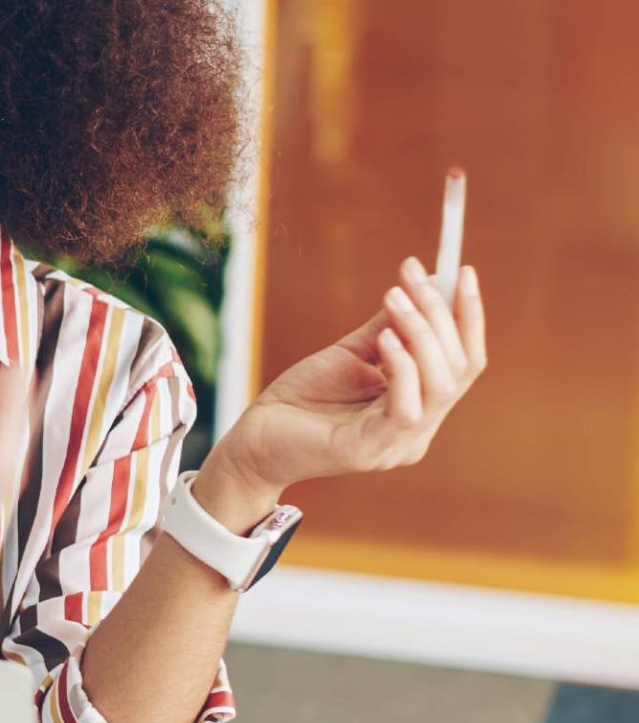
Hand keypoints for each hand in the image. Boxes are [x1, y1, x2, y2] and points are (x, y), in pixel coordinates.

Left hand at [208, 258, 486, 518]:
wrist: (253, 438)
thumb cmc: (301, 398)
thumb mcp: (352, 354)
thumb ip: (389, 327)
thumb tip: (424, 284)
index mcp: (421, 409)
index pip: (465, 362)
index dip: (469, 317)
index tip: (464, 270)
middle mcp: (418, 432)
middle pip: (458, 369)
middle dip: (440, 315)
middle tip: (415, 277)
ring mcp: (397, 446)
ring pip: (441, 386)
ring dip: (423, 334)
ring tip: (395, 299)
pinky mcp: (369, 452)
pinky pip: (407, 409)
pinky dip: (403, 368)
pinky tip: (386, 338)